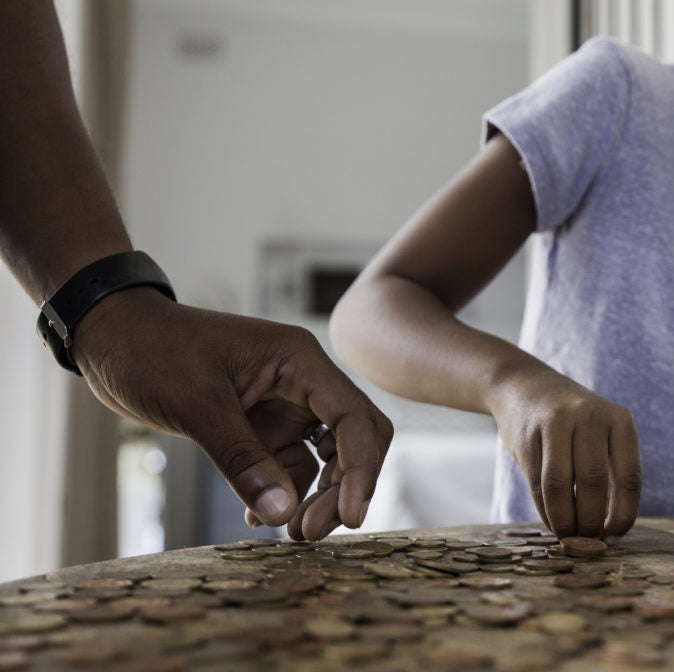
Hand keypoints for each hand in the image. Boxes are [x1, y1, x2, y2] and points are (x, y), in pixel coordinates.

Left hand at [70, 287, 392, 539]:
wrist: (114, 338)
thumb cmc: (153, 351)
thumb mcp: (197, 405)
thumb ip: (242, 459)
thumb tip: (283, 513)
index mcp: (300, 361)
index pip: (353, 417)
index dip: (362, 467)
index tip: (351, 516)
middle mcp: (304, 382)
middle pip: (352, 440)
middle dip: (343, 488)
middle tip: (311, 533)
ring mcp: (286, 404)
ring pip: (326, 458)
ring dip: (316, 496)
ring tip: (291, 533)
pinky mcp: (264, 424)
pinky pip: (291, 464)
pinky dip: (283, 492)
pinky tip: (258, 515)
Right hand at [490, 371, 641, 540]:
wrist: (524, 386)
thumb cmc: (572, 422)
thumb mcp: (601, 432)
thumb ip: (609, 471)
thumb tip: (610, 533)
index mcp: (620, 420)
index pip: (630, 477)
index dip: (624, 514)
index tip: (614, 537)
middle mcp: (590, 416)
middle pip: (594, 482)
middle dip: (590, 521)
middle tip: (587, 542)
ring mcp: (556, 422)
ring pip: (561, 485)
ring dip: (565, 520)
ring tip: (568, 538)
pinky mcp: (527, 435)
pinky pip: (537, 483)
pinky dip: (546, 511)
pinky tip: (552, 522)